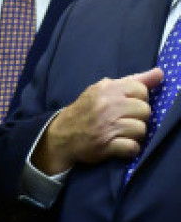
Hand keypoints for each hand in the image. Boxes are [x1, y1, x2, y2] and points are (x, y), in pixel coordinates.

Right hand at [31, 68, 160, 174]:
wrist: (61, 134)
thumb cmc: (87, 110)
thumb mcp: (104, 90)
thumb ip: (134, 81)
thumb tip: (160, 73)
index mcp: (106, 89)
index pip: (141, 91)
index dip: (138, 100)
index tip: (127, 105)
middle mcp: (106, 105)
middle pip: (145, 111)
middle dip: (138, 118)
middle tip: (123, 120)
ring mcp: (106, 126)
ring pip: (141, 129)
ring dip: (134, 134)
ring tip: (121, 133)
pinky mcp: (106, 145)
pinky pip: (133, 147)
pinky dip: (129, 149)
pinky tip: (120, 145)